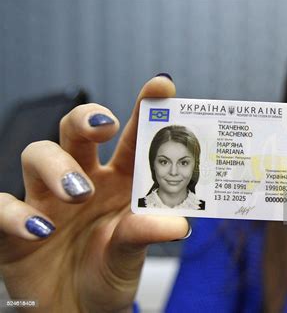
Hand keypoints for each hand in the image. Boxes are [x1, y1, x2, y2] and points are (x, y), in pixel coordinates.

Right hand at [0, 75, 188, 311]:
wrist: (78, 312)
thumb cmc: (110, 273)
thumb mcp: (133, 255)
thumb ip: (147, 234)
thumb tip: (179, 223)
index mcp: (119, 182)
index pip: (131, 138)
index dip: (144, 109)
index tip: (162, 85)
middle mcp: (82, 181)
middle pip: (76, 131)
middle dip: (87, 119)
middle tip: (103, 126)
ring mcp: (45, 200)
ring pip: (38, 155)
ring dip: (57, 166)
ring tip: (79, 192)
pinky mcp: (13, 228)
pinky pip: (1, 206)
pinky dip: (16, 214)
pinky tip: (40, 230)